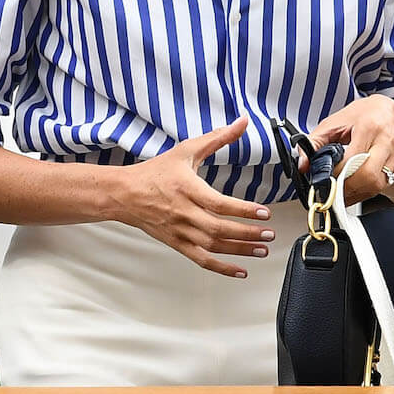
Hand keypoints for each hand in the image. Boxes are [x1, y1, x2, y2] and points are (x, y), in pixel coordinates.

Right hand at [106, 118, 274, 278]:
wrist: (124, 193)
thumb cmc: (155, 172)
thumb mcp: (186, 150)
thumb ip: (217, 138)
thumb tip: (243, 122)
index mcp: (187, 189)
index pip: (219, 204)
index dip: (243, 210)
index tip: (265, 213)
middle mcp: (183, 213)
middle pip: (219, 230)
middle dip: (248, 233)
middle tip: (269, 233)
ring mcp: (179, 231)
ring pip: (213, 247)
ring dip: (240, 251)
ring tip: (262, 249)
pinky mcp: (176, 243)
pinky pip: (201, 260)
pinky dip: (222, 268)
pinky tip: (240, 271)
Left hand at [305, 96, 393, 205]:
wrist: (388, 112)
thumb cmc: (360, 116)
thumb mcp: (333, 123)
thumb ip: (314, 142)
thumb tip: (303, 165)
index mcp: (369, 127)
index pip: (352, 159)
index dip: (336, 173)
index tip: (323, 179)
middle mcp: (387, 141)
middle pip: (368, 177)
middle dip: (347, 188)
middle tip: (331, 190)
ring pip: (377, 185)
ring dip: (356, 193)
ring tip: (340, 190)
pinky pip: (384, 185)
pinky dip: (367, 190)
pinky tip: (355, 186)